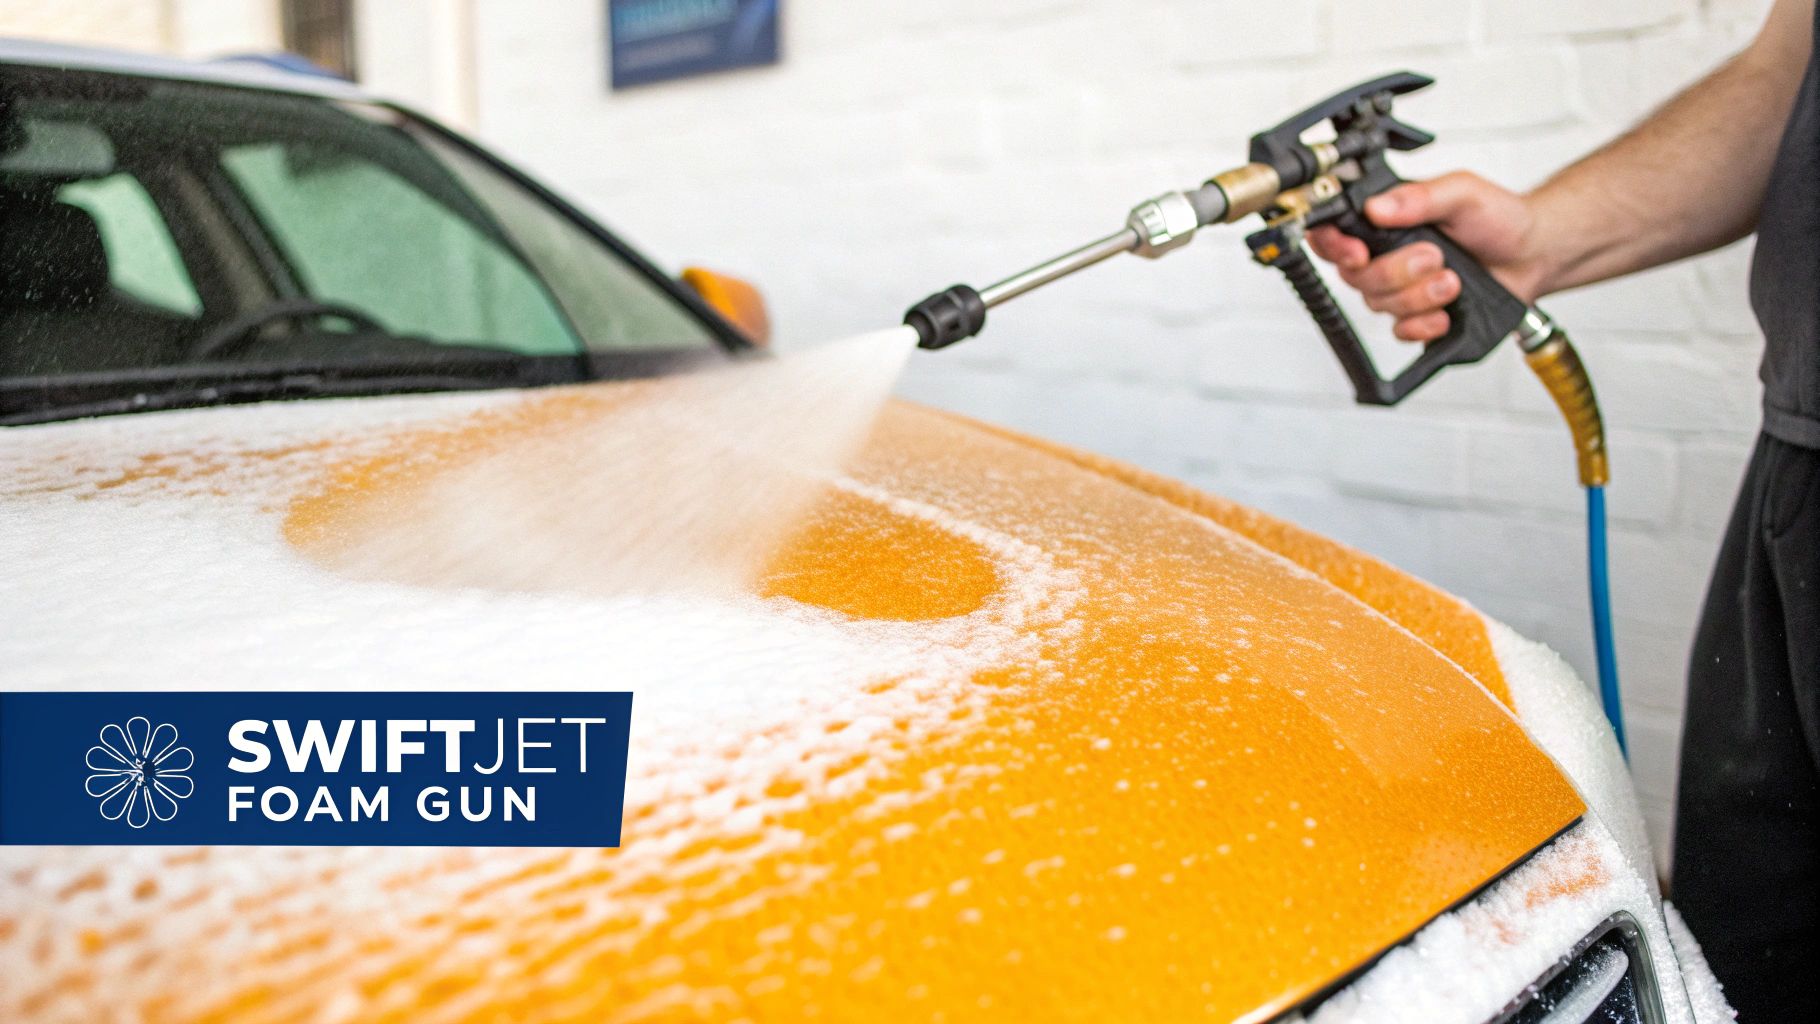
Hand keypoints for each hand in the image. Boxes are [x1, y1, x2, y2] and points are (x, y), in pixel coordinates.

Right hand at [1307, 171, 1548, 341]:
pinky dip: (1424, 324)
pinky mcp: (1416, 318)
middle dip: (1398, 272)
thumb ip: (1419, 196)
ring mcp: (1399, 290)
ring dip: (1420, 296)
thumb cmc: (1498, 220)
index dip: (1333, 247)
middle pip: (1356, 277)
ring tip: (1454, 280)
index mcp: (1384, 222)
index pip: (1331, 235)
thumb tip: (1377, 207)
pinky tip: (1446, 312)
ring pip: (1380, 305)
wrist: (1532, 255)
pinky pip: (1400, 332)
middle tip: (1435, 256)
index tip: (1359, 252)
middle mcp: (1385, 256)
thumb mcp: (1462, 192)